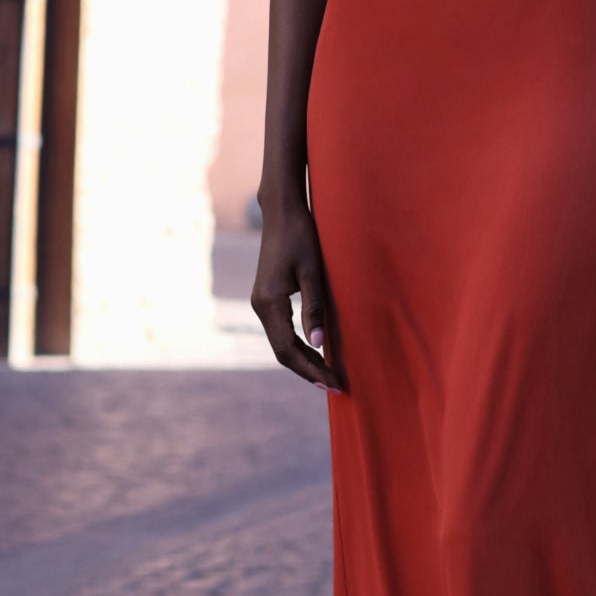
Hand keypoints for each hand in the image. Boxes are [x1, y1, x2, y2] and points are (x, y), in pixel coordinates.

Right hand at [251, 198, 344, 391]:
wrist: (282, 211)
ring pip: (280, 342)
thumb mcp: (313, 271)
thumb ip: (315, 308)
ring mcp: (260, 302)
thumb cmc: (301, 236)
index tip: (333, 382)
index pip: (288, 350)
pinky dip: (297, 345)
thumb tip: (319, 345)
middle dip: (308, 370)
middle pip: (281, 351)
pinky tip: (315, 351)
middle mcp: (259, 306)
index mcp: (269, 302)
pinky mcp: (266, 297)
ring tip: (328, 373)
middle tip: (336, 384)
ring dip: (303, 360)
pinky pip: (280, 330)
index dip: (310, 370)